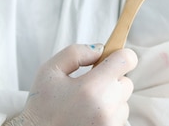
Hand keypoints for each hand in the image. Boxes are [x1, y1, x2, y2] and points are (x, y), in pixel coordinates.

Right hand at [6, 44, 136, 125]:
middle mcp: (107, 107)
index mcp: (93, 87)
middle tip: (88, 88)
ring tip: (86, 106)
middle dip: (111, 80)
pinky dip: (108, 115)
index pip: (127, 59)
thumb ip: (76, 53)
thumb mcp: (49, 72)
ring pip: (123, 102)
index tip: (110, 59)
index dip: (119, 55)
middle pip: (126, 82)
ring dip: (110, 100)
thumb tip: (100, 49)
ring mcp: (111, 124)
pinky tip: (89, 117)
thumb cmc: (41, 108)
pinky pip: (119, 118)